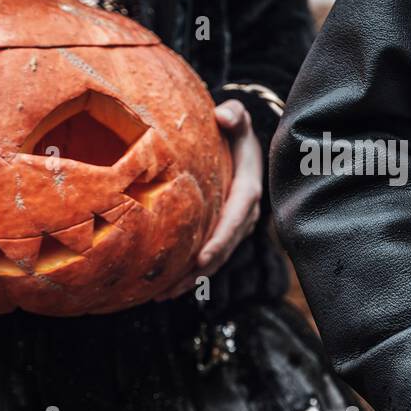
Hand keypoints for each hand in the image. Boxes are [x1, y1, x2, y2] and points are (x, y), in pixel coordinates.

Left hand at [154, 100, 261, 299]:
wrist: (243, 146)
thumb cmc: (235, 131)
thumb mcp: (238, 120)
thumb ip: (234, 115)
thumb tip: (224, 115)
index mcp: (248, 190)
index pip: (235, 219)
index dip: (219, 241)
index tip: (200, 259)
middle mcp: (245, 214)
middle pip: (224, 248)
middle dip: (200, 270)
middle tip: (172, 287)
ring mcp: (235, 227)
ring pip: (215, 259)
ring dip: (191, 279)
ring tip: (162, 295)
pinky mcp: (223, 232)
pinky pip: (208, 256)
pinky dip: (189, 273)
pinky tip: (165, 287)